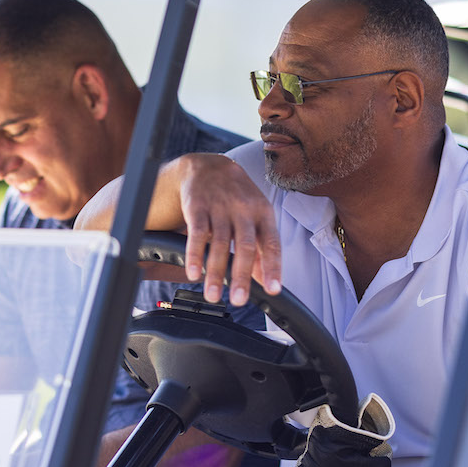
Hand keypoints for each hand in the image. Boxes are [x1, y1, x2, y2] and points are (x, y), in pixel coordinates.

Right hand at [176, 155, 279, 305]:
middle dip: (241, 275)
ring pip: (219, 243)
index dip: (273, 267)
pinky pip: (197, 233)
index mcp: (263, 213)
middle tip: (238, 300)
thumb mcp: (256, 216)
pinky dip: (195, 255)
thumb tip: (267, 280)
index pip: (271, 243)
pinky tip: (194, 272)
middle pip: (245, 246)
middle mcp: (244, 209)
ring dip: (215, 272)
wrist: (209, 166)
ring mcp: (220, 207)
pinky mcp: (198, 206)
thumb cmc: (238, 196)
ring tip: (213, 295)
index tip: (273, 290)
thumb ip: (262, 248)